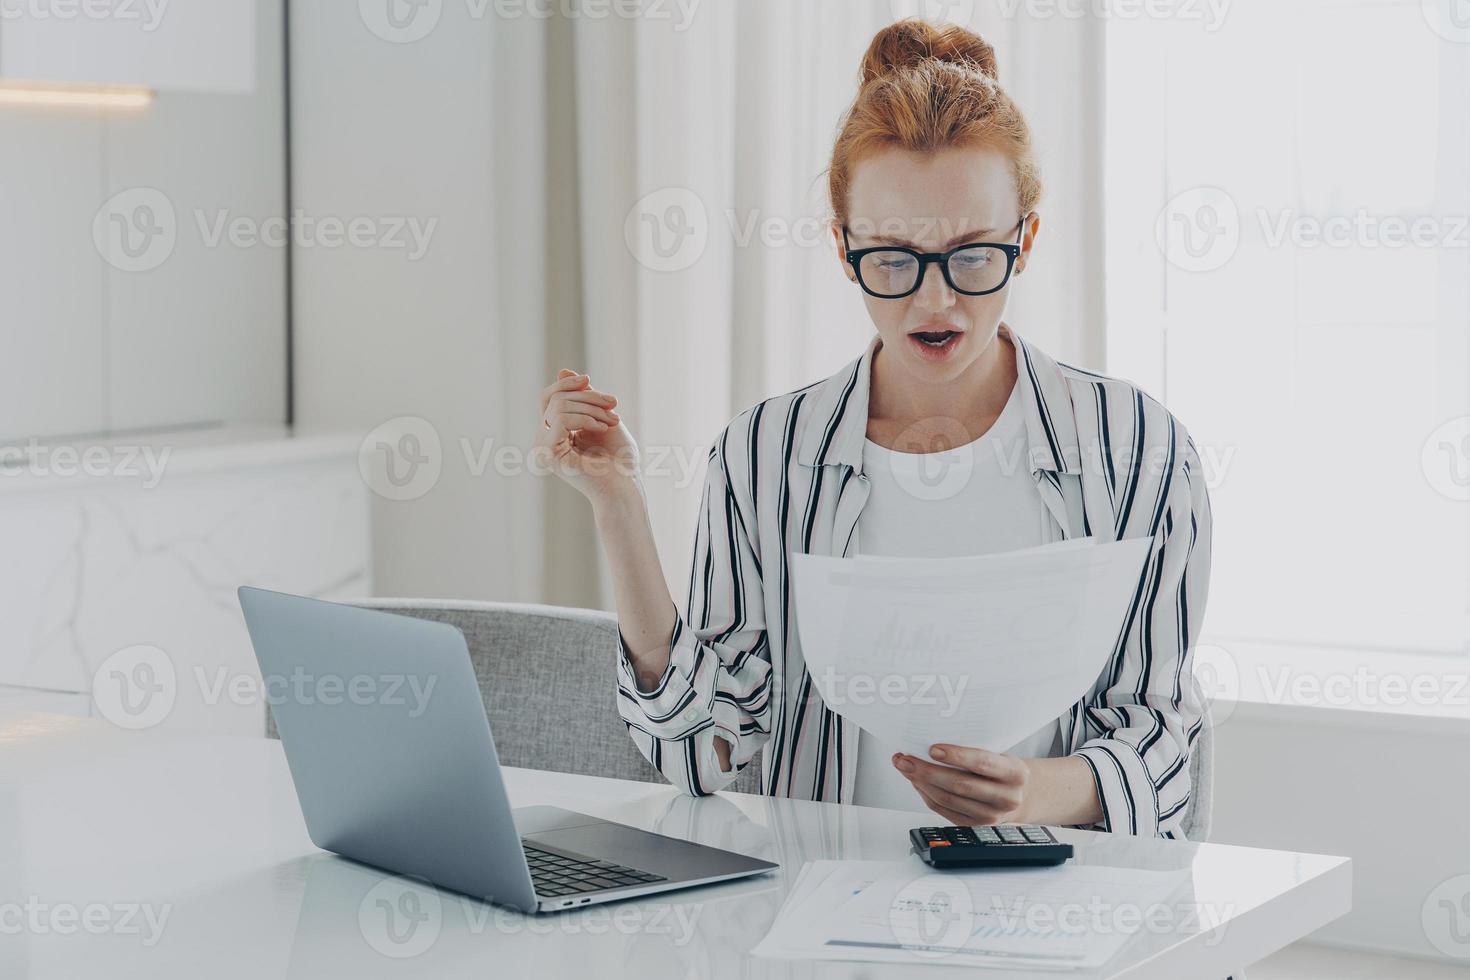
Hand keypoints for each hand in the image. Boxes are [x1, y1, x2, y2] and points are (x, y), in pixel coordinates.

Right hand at [533, 369, 638, 501]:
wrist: (626, 485)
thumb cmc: (619, 457)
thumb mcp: (601, 416)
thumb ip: (582, 397)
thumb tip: (562, 370)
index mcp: (556, 433)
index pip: (550, 398)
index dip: (567, 385)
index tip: (589, 380)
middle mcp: (545, 440)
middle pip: (556, 398)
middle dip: (588, 397)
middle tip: (613, 407)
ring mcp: (543, 448)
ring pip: (559, 406)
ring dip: (591, 408)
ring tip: (612, 421)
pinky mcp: (547, 454)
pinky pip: (561, 418)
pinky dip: (586, 418)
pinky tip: (602, 429)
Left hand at [893, 744, 1029, 825]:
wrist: (1019, 795)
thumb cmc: (1003, 768)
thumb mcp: (1001, 753)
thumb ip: (977, 748)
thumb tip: (933, 738)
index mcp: (1015, 773)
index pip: (983, 763)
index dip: (957, 756)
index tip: (933, 748)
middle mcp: (1006, 798)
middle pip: (960, 785)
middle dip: (927, 770)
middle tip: (905, 758)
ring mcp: (990, 816)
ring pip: (947, 799)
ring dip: (921, 782)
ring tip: (905, 767)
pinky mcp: (974, 825)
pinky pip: (943, 810)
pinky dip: (925, 794)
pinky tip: (916, 781)